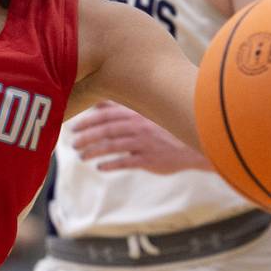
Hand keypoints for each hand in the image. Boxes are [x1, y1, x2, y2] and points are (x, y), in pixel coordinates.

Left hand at [72, 101, 209, 174]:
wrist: (197, 144)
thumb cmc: (166, 129)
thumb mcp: (146, 114)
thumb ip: (122, 109)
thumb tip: (97, 103)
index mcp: (137, 113)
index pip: (107, 114)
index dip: (88, 121)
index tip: (73, 127)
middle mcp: (139, 125)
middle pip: (106, 129)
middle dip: (87, 136)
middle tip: (73, 144)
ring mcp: (145, 142)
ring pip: (112, 146)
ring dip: (94, 151)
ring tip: (82, 157)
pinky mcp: (150, 159)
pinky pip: (126, 161)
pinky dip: (111, 164)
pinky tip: (100, 167)